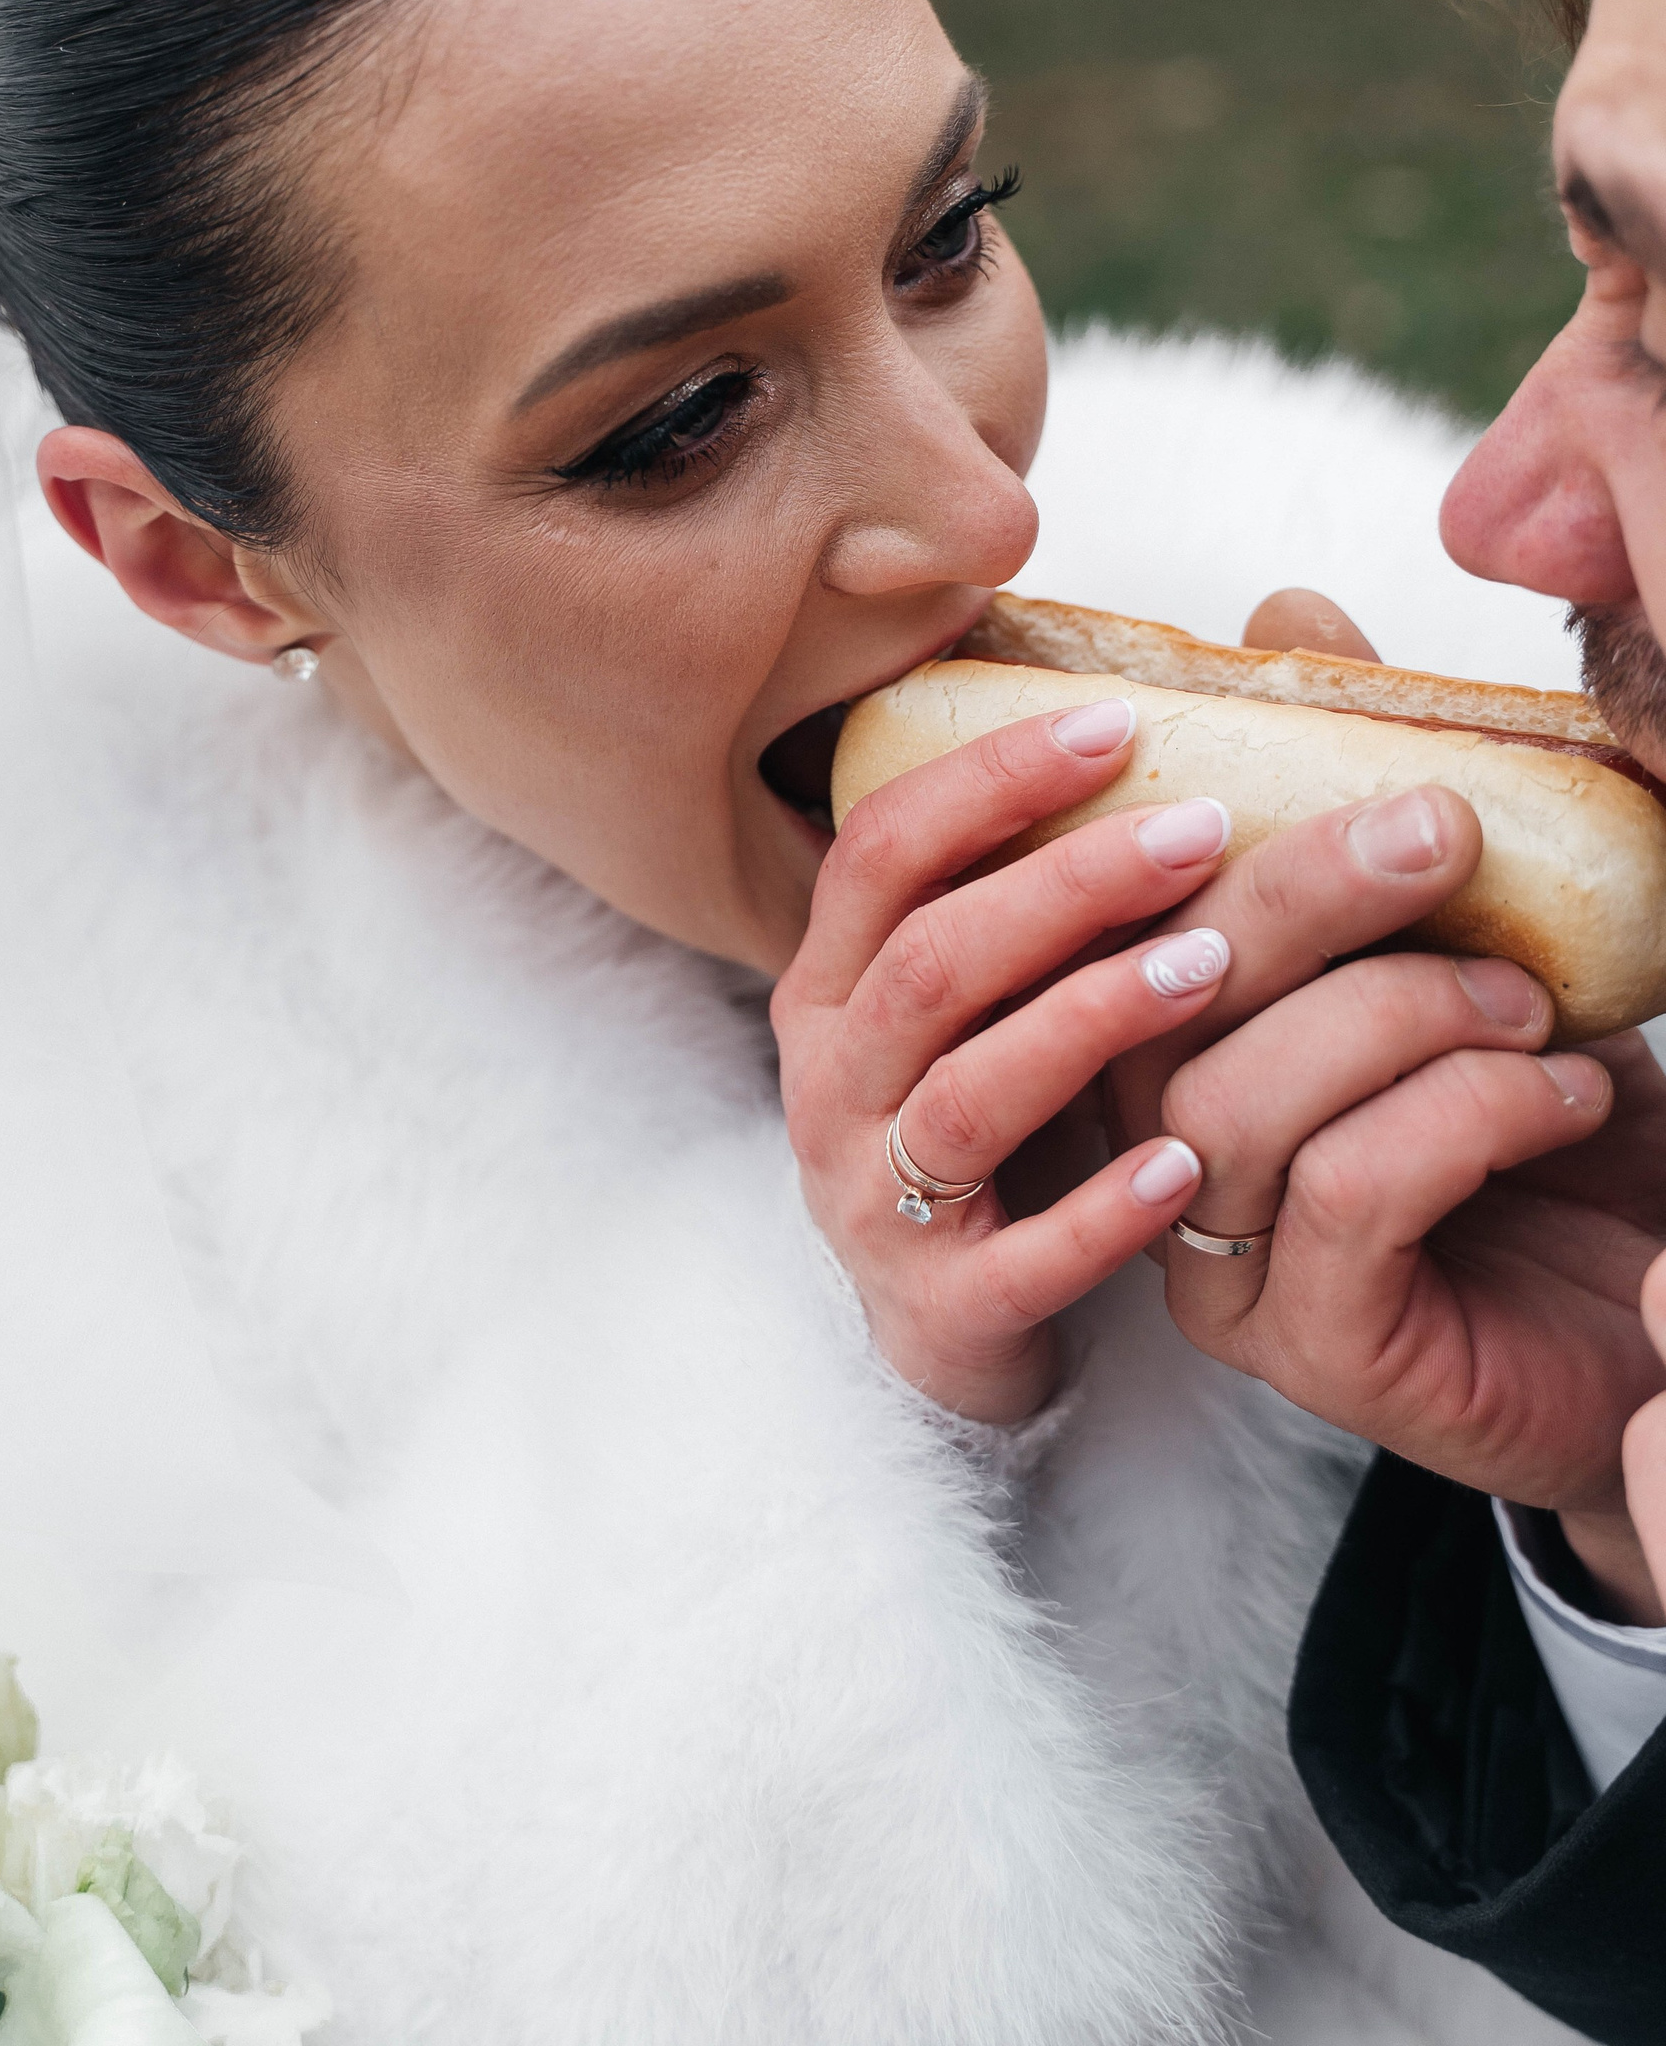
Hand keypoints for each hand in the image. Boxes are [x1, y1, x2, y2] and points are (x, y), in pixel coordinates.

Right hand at [772, 695, 1237, 1425]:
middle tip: (1202, 829)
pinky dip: (1100, 1210)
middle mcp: (831, 1080)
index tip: (1119, 722)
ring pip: (965, 1092)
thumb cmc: (995, 1123)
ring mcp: (872, 1199)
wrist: (949, 1329)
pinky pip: (1017, 1259)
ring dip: (1089, 1019)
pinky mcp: (937, 1308)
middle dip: (1065, 883)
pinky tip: (1189, 1160)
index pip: (883, 849)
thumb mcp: (981, 997)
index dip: (990, 778)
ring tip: (1214, 967)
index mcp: (834, 983)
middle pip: (931, 958)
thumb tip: (1157, 715)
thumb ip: (1036, 885)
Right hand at [1114, 587, 1665, 1614]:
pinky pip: (1346, 1201)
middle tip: (1438, 826)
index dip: (1056, 833)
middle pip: (1141, 1007)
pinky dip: (1465, 1115)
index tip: (1162, 744)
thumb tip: (1285, 611)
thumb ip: (1347, 785)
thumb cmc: (1527, 1115)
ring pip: (1232, 1105)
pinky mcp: (1314, 1348)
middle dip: (1293, 894)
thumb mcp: (1437, 926)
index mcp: (1141, 1046)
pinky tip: (1563, 1094)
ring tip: (1533, 1003)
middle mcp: (1146, 1158)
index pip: (1039, 935)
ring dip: (1401, 1014)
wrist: (1655, 1313)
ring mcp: (1219, 1269)